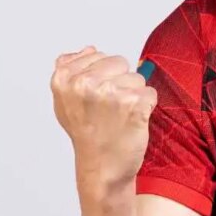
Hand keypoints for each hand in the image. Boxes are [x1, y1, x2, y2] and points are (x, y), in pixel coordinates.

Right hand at [50, 47, 157, 198]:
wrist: (102, 166)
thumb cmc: (87, 133)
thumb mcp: (65, 101)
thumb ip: (71, 71)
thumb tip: (88, 49)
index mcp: (65, 78)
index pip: (99, 55)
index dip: (102, 75)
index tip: (94, 97)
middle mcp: (85, 83)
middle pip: (120, 62)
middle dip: (120, 82)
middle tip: (110, 108)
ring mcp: (110, 93)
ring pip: (137, 77)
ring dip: (134, 95)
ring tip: (119, 116)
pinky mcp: (134, 104)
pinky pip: (150, 92)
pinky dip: (147, 106)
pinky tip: (133, 120)